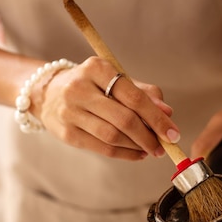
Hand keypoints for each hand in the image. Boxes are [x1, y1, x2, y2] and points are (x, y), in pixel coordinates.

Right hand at [34, 57, 179, 159]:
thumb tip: (168, 113)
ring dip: (138, 146)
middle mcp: (80, 88)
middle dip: (149, 136)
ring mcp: (70, 111)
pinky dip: (124, 154)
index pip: (133, 96)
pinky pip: (102, 148)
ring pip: (113, 136)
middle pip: (124, 118)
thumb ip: (144, 93)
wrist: (48, 93)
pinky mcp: (66, 133)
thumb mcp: (116, 79)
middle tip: (164, 146)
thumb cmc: (93, 85)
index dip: (156, 117)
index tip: (173, 133)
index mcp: (96, 68)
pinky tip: (137, 153)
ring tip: (151, 148)